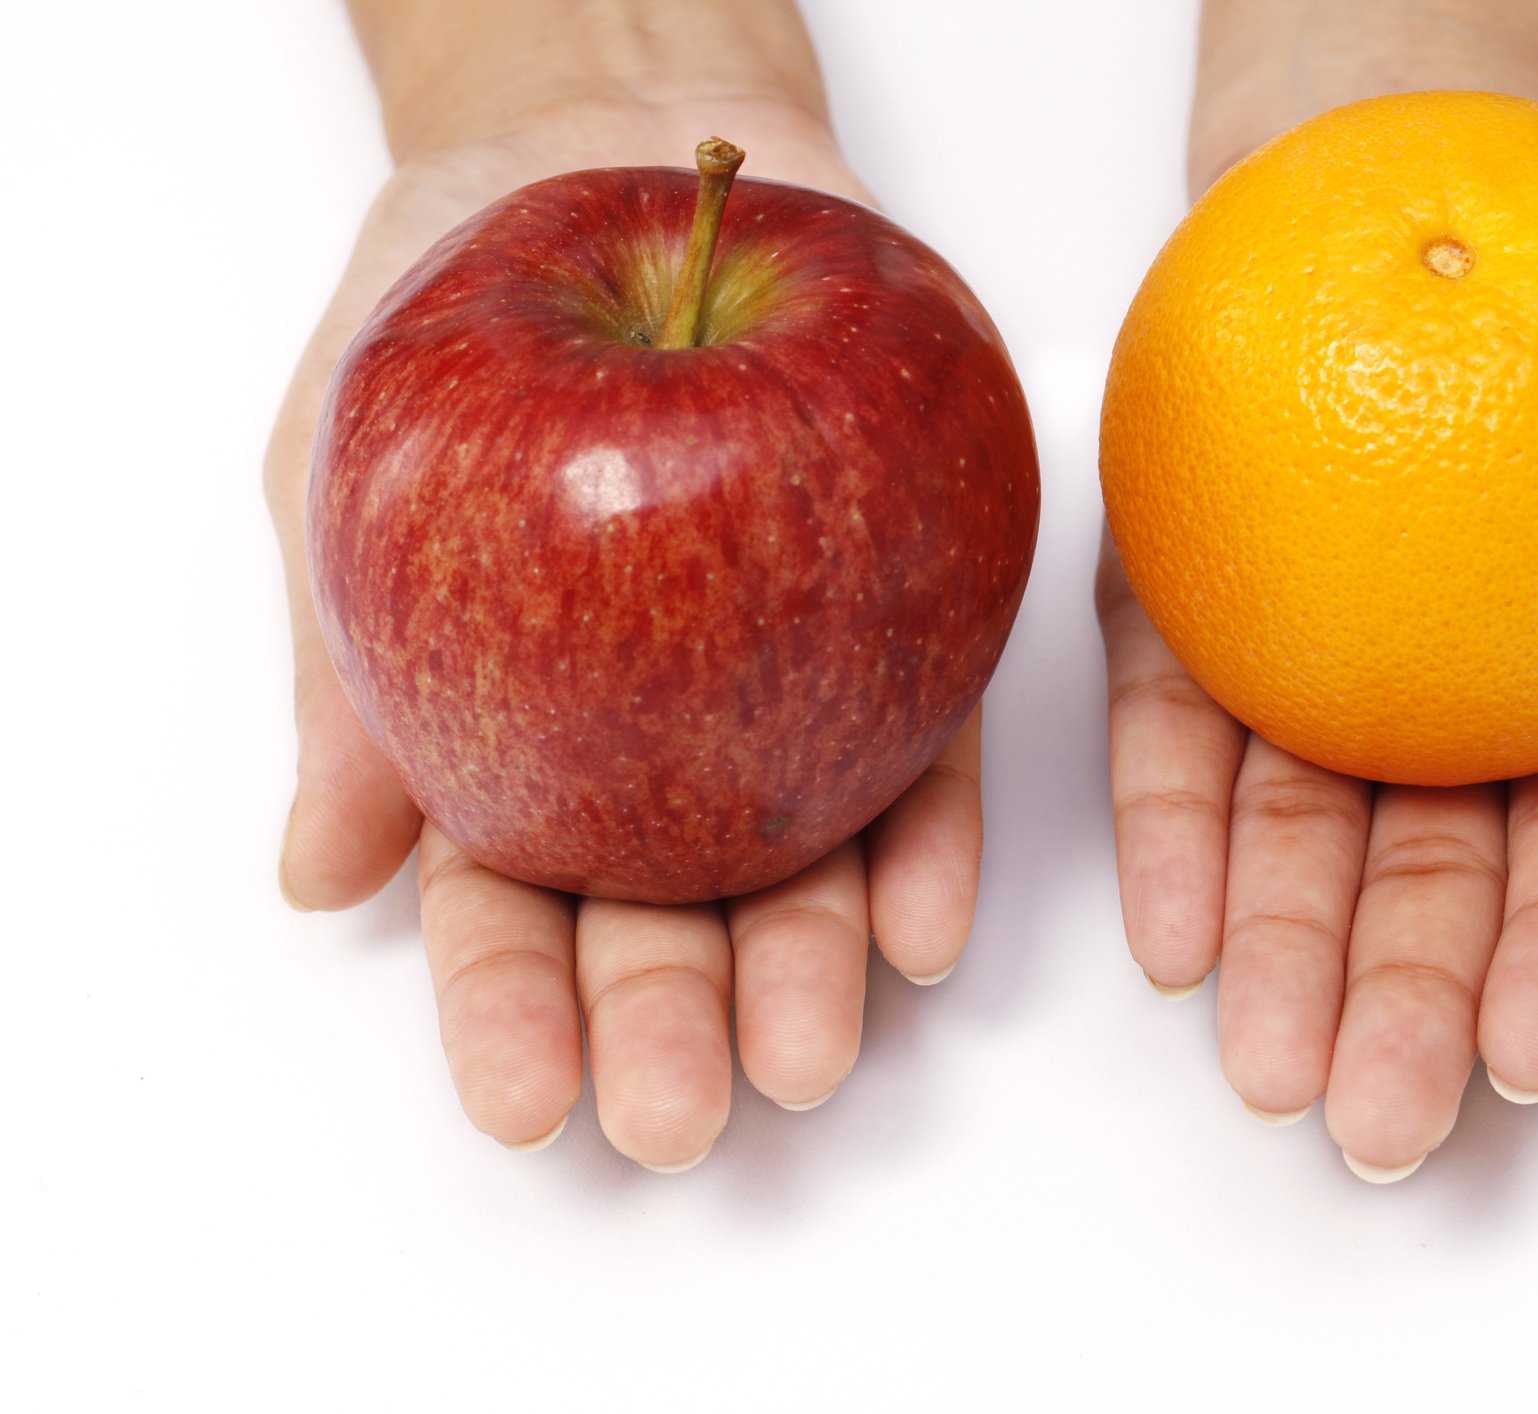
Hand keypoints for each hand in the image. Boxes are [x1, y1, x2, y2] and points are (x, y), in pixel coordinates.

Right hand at [265, 96, 983, 1169]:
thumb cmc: (457, 310)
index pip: (504, 902)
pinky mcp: (902, 622)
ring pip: (801, 859)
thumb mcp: (351, 472)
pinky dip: (926, 839)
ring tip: (809, 1058)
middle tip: (681, 1117)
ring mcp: (786, 687)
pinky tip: (926, 925)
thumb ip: (342, 672)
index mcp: (514, 736)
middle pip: (659, 907)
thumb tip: (321, 871)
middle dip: (669, 1021)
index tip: (526, 1103)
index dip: (511, 1009)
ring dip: (807, 966)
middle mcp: (655, 739)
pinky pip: (925, 750)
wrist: (617, 152)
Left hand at [1098, 512, 1537, 1178]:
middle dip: (1401, 1006)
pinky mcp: (1175, 633)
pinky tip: (1166, 942)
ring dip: (1278, 956)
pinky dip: (1168, 838)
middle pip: (1424, 885)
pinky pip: (1169, 746)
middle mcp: (1425, 726)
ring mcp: (1295, 682)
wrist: (1407, 212)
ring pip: (1290, 842)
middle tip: (1374, 1127)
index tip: (1528, 1057)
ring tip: (1261, 1066)